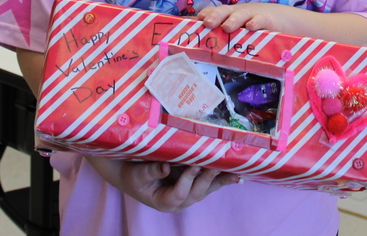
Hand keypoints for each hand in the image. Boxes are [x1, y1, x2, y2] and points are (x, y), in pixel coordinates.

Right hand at [89, 157, 239, 212]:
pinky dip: (222, 179)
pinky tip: (236, 174)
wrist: (131, 175)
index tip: (194, 164)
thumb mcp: (137, 174)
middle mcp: (178, 202)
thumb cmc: (132, 175)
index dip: (187, 179)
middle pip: (196, 193)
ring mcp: (187, 195)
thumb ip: (151, 171)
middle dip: (207, 179)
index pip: (179, 194)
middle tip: (216, 164)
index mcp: (163, 201)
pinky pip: (209, 185)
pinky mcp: (193, 187)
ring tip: (235, 172)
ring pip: (206, 190)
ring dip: (220, 181)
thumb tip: (166, 167)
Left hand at [197, 2, 288, 32]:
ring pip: (240, 14)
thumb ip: (223, 36)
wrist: (280, 18)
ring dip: (232, 20)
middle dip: (214, 16)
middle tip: (207, 23)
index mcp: (227, 16)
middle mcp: (236, 13)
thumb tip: (200, 47)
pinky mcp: (266, 19)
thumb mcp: (238, 30)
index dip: (203, 15)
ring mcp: (251, 15)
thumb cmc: (253, 26)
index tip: (193, 22)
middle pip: (223, 11)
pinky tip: (251, 27)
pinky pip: (260, 20)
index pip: (212, 12)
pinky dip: (255, 23)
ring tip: (226, 27)